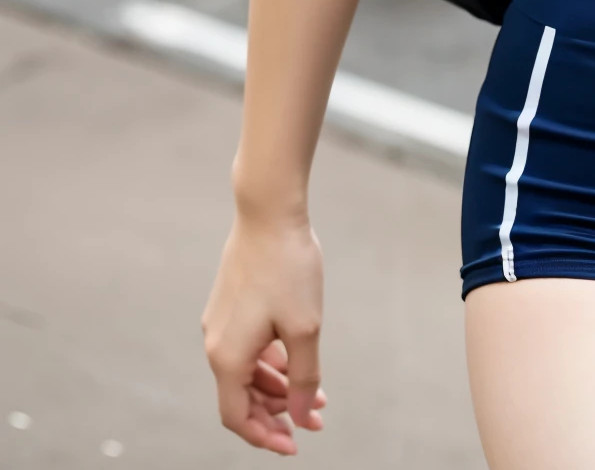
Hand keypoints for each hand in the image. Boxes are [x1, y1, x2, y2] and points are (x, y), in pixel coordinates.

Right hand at [203, 212, 326, 452]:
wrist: (268, 211)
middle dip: (279, 412)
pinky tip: (299, 358)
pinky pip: (248, 347)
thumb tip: (302, 419)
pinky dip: (272, 360)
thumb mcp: (305, 329)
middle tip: (316, 418)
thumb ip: (304, 379)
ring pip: (247, 371)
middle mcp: (216, 343)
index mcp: (227, 357)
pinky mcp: (230, 304)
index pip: (237, 417)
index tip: (295, 444)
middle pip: (242, 396)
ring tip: (318, 393)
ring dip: (279, 386)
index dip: (265, 436)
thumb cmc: (289, 269)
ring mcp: (221, 322)